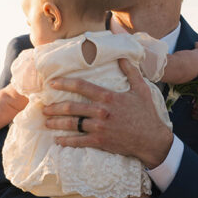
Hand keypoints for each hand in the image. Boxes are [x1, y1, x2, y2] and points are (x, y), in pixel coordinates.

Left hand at [43, 59, 173, 167]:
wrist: (152, 139)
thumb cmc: (147, 114)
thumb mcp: (141, 89)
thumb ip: (130, 72)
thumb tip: (122, 56)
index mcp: (109, 97)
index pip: (82, 87)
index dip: (65, 83)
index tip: (53, 83)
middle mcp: (101, 112)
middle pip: (72, 107)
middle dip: (55, 107)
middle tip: (45, 107)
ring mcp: (100, 128)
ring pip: (72, 124)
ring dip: (57, 123)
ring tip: (47, 122)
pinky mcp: (100, 141)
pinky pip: (79, 141)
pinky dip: (67, 141)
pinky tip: (58, 140)